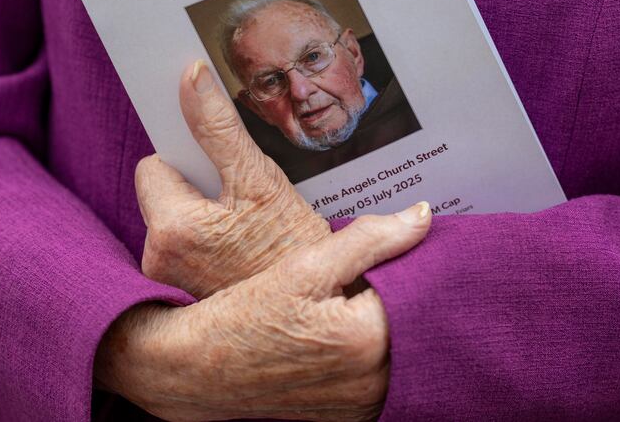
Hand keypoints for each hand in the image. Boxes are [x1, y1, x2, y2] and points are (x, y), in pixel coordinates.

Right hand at [95, 202, 430, 421]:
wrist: (199, 366)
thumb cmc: (244, 316)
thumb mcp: (307, 266)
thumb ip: (370, 239)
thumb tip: (420, 217)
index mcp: (369, 340)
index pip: (413, 287)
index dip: (398, 262)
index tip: (382, 248)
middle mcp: (373, 381)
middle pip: (405, 319)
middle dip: (389, 291)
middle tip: (355, 275)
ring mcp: (362, 403)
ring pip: (392, 345)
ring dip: (378, 319)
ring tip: (338, 302)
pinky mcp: (350, 413)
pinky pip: (375, 371)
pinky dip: (365, 348)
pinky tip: (333, 329)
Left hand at [135, 60, 329, 298]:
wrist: (316, 307)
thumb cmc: (293, 247)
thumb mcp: (260, 179)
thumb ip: (219, 127)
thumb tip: (191, 77)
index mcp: (170, 229)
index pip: (153, 167)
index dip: (187, 157)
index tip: (213, 158)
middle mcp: (158, 258)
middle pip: (162, 192)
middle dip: (195, 184)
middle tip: (238, 193)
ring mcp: (169, 277)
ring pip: (174, 215)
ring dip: (201, 207)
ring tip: (244, 219)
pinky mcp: (182, 288)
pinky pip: (184, 241)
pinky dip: (206, 232)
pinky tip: (239, 238)